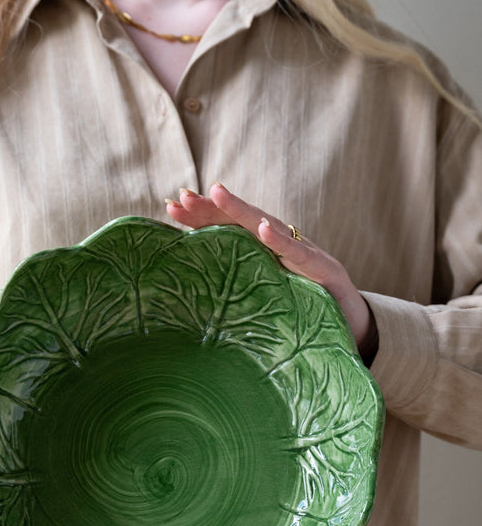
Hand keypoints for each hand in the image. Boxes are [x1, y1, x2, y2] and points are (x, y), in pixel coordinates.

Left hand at [166, 183, 377, 361]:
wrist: (356, 332)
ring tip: (216, 193)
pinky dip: (280, 242)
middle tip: (181, 196)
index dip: (201, 218)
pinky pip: (300, 256)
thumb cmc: (307, 318)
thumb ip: (240, 293)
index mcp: (265, 256)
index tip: (170, 208)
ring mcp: (304, 256)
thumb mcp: (267, 304)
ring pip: (268, 228)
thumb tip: (196, 299)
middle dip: (212, 207)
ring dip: (241, 210)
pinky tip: (261, 229)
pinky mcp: (325, 271)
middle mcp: (283, 248)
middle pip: (242, 222)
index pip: (228, 231)